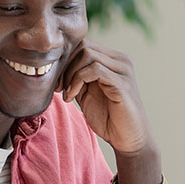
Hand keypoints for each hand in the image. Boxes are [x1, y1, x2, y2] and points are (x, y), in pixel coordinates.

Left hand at [57, 40, 153, 155]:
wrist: (128, 139)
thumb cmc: (108, 118)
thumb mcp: (87, 93)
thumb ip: (77, 77)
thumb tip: (56, 65)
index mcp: (113, 60)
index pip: (83, 44)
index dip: (65, 60)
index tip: (57, 81)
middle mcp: (121, 60)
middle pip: (83, 46)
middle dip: (65, 65)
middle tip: (59, 87)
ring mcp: (123, 70)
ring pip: (87, 54)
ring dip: (70, 74)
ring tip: (67, 93)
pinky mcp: (122, 83)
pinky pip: (94, 70)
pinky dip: (77, 81)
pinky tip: (72, 97)